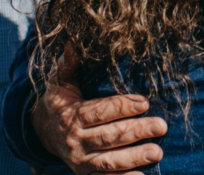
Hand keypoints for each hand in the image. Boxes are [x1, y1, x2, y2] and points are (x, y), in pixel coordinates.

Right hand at [30, 43, 167, 173]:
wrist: (43, 132)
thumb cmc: (59, 100)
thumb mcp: (59, 81)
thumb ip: (68, 64)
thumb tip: (73, 42)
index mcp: (71, 116)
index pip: (99, 112)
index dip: (122, 107)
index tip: (145, 101)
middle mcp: (75, 141)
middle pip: (108, 136)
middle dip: (135, 131)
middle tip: (160, 125)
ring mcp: (81, 161)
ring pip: (109, 161)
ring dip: (134, 158)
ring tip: (158, 152)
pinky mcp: (86, 174)